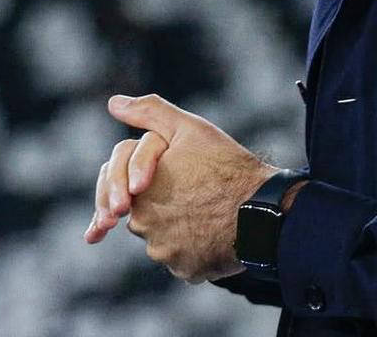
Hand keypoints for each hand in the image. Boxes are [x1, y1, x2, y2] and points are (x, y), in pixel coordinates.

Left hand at [85, 93, 274, 282]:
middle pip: (144, 212)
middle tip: (194, 189)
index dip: (136, 181)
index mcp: (140, 192)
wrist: (263, 208)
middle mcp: (145, 228)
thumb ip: (149, 113)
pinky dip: (195, 245)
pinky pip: (184, 257)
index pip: (123, 190)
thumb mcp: (190, 128)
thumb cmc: (226, 165)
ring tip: (209, 207)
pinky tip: (216, 229)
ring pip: (164, 236)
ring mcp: (166, 253)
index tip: (150, 182)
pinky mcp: (187, 271)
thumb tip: (113, 104)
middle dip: (160, 200)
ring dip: (177, 224)